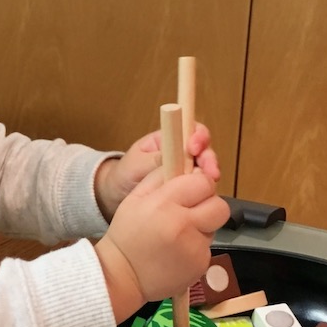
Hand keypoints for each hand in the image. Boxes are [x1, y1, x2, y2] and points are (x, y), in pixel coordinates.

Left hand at [94, 122, 220, 220]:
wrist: (115, 197)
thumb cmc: (123, 175)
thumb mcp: (136, 165)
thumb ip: (156, 159)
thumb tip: (176, 153)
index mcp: (167, 139)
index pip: (189, 129)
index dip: (198, 135)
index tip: (194, 148)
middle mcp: (180, 152)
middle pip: (203, 149)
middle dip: (209, 158)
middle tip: (211, 172)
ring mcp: (184, 170)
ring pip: (205, 167)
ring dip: (210, 174)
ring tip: (211, 183)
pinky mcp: (186, 187)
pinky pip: (200, 185)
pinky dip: (205, 189)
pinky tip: (206, 196)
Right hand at [94, 169, 230, 322]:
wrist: (122, 276)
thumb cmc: (127, 234)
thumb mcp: (135, 197)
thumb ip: (161, 177)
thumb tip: (186, 164)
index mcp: (165, 204)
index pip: (203, 181)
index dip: (198, 183)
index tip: (188, 190)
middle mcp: (184, 226)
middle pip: (219, 205)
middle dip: (208, 204)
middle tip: (191, 210)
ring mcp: (195, 249)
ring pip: (214, 226)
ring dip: (201, 225)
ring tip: (178, 233)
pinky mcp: (201, 266)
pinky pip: (208, 247)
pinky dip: (196, 246)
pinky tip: (178, 251)